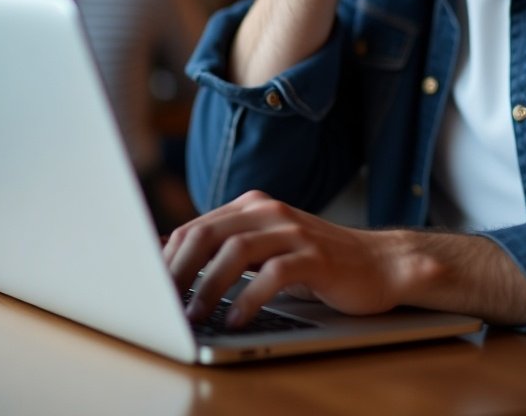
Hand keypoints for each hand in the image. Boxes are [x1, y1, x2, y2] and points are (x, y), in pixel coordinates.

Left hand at [162, 190, 402, 327]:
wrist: (379, 263)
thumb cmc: (315, 263)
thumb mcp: (267, 249)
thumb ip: (228, 250)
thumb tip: (170, 267)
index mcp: (252, 206)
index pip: (194, 228)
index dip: (166, 260)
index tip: (146, 291)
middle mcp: (269, 211)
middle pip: (207, 234)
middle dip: (177, 271)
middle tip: (160, 305)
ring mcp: (294, 231)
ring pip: (236, 251)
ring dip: (208, 286)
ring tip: (192, 316)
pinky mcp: (316, 256)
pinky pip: (274, 274)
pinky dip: (249, 299)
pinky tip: (235, 320)